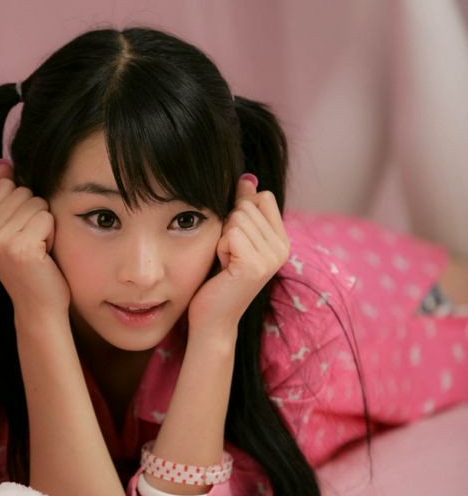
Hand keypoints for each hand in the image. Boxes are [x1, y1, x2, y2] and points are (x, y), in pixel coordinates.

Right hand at [0, 160, 70, 316]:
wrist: (38, 304)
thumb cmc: (30, 263)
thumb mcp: (10, 225)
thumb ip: (3, 192)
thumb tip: (3, 163)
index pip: (9, 185)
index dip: (23, 206)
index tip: (19, 233)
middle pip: (24, 192)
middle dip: (35, 214)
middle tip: (30, 243)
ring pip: (38, 203)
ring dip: (45, 224)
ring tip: (37, 248)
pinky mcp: (20, 248)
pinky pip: (48, 217)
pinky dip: (52, 233)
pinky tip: (44, 254)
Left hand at [187, 176, 289, 337]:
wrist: (213, 318)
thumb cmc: (219, 277)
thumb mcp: (235, 237)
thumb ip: (245, 207)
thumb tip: (248, 177)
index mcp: (282, 240)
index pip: (263, 197)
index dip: (241, 210)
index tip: (236, 240)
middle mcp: (282, 249)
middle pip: (246, 206)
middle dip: (229, 227)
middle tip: (230, 256)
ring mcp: (271, 258)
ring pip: (237, 218)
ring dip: (223, 238)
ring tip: (227, 262)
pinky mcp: (254, 266)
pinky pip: (230, 234)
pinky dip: (220, 248)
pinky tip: (224, 268)